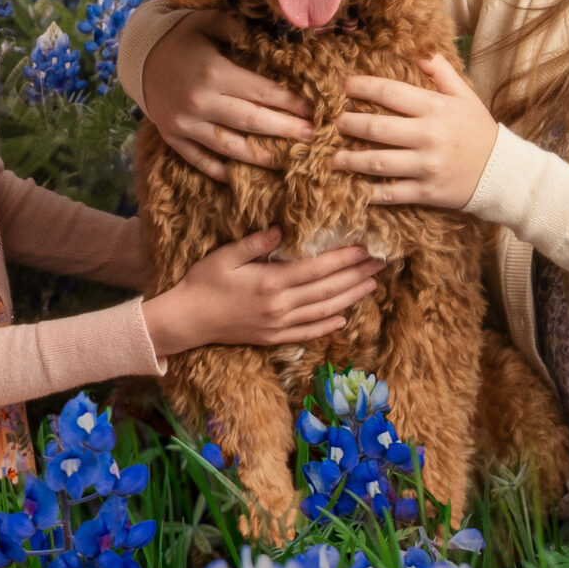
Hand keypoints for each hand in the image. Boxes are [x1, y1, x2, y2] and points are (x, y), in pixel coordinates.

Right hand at [141, 9, 316, 180]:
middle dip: (284, 130)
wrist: (138, 55)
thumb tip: (276, 34)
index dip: (289, 102)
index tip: (312, 108)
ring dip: (259, 156)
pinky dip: (219, 170)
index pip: (261, 92)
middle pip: (251, 122)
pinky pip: (199, 159)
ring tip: (285, 161)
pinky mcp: (172, 137)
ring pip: (229, 147)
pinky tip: (239, 176)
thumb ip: (239, 29)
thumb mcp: (208, 22)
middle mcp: (200, 102)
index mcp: (213, 73)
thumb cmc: (181, 36)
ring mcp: (185, 124)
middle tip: (311, 136)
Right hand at [144, 227, 382, 354]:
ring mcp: (278, 326)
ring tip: (371, 284)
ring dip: (350, 298)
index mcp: (270, 283)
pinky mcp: (273, 338)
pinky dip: (328, 326)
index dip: (343, 259)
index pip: (317, 270)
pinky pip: (307, 333)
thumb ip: (256, 242)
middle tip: (380, 263)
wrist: (187, 320)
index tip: (364, 248)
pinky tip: (344, 318)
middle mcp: (279, 307)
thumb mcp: (226, 255)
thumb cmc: (203, 282)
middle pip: (327, 290)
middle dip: (356, 275)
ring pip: (323, 312)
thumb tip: (282, 229)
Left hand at [331, 50, 500, 211]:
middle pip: (378, 129)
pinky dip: (369, 192)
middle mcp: (428, 136)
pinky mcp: (426, 192)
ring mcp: (426, 166)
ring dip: (351, 160)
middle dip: (350, 124)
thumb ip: (441, 72)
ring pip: (378, 163)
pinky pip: (391, 193)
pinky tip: (353, 188)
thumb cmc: (478, 130)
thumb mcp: (464, 95)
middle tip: (335, 122)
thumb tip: (420, 51)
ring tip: (334, 157)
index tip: (344, 85)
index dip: (363, 87)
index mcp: (435, 109)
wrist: (502, 172)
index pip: (391, 93)